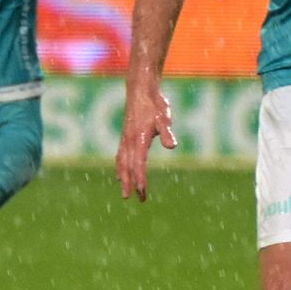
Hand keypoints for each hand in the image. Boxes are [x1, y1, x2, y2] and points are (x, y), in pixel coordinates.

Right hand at [114, 81, 174, 201]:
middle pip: (129, 167)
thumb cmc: (155, 104)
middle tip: (138, 199)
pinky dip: (119, 168)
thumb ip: (167, 133)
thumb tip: (171, 146)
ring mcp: (125, 139)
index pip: (139, 164)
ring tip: (125, 193)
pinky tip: (120, 174)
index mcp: (139, 139)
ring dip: (123, 179)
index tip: (142, 192)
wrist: (140, 90)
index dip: (140, 179)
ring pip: (121, 163)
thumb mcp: (165, 118)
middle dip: (132, 184)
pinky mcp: (124, 137)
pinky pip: (119, 156)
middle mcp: (129, 141)